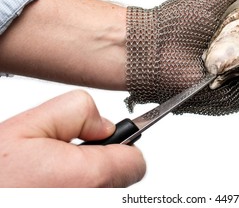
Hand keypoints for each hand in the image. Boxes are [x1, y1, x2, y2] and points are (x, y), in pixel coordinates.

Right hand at [0, 90, 145, 186]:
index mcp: (89, 177)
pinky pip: (90, 199)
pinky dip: (76, 193)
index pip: (136, 162)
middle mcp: (94, 202)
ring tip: (51, 177)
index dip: (122, 147)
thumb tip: (105, 124)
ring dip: (86, 181)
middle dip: (100, 163)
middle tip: (65, 160)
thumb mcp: (30, 124)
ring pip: (105, 191)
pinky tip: (49, 189)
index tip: (104, 143)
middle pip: (121, 178)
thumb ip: (77, 111)